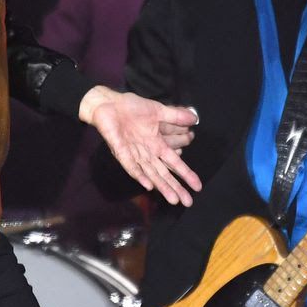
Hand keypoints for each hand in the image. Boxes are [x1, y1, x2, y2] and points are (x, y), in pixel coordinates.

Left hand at [81, 86, 202, 205]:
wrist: (109, 104)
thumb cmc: (131, 109)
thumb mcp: (158, 111)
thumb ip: (176, 117)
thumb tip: (195, 119)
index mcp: (157, 145)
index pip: (175, 163)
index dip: (186, 174)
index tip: (197, 187)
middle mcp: (147, 153)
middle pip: (164, 174)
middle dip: (176, 188)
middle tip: (188, 202)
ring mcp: (134, 154)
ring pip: (151, 174)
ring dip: (161, 186)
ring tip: (173, 199)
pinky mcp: (121, 151)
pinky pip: (131, 166)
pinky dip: (139, 175)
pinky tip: (148, 185)